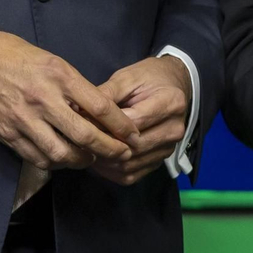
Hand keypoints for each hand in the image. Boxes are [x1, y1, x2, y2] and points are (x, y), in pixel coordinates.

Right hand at [0, 22, 139, 172]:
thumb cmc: (12, 55)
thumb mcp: (50, 60)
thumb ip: (73, 84)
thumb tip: (96, 108)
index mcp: (58, 75)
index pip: (99, 106)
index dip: (120, 125)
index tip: (133, 134)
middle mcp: (43, 98)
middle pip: (84, 135)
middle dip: (108, 149)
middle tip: (121, 154)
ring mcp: (24, 119)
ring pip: (61, 153)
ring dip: (81, 160)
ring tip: (91, 158)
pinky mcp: (9, 134)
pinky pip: (38, 157)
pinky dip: (55, 162)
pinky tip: (64, 158)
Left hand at [92, 55, 192, 185]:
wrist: (173, 86)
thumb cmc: (148, 78)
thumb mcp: (127, 77)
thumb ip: (107, 94)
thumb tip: (80, 111)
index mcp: (171, 103)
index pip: (132, 122)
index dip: (104, 124)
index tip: (80, 121)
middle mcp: (174, 129)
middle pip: (132, 146)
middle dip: (102, 144)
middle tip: (78, 139)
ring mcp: (169, 148)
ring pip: (129, 164)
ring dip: (103, 161)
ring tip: (83, 149)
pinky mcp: (160, 161)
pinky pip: (131, 175)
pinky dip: (110, 171)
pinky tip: (96, 159)